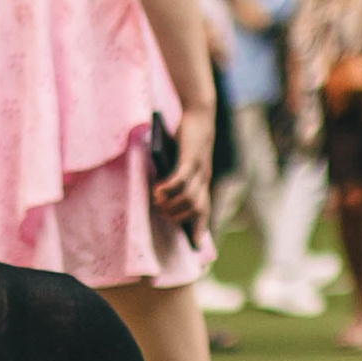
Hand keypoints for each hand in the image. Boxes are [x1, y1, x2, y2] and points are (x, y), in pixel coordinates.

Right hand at [154, 102, 214, 232]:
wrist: (199, 113)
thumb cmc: (187, 137)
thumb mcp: (183, 159)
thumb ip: (176, 175)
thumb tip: (159, 192)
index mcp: (203, 181)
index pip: (204, 210)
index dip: (200, 229)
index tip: (195, 247)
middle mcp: (204, 178)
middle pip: (196, 209)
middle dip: (178, 216)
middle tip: (161, 213)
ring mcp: (200, 169)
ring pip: (189, 198)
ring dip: (172, 204)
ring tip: (157, 201)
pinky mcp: (191, 158)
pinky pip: (182, 180)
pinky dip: (170, 188)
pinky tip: (159, 190)